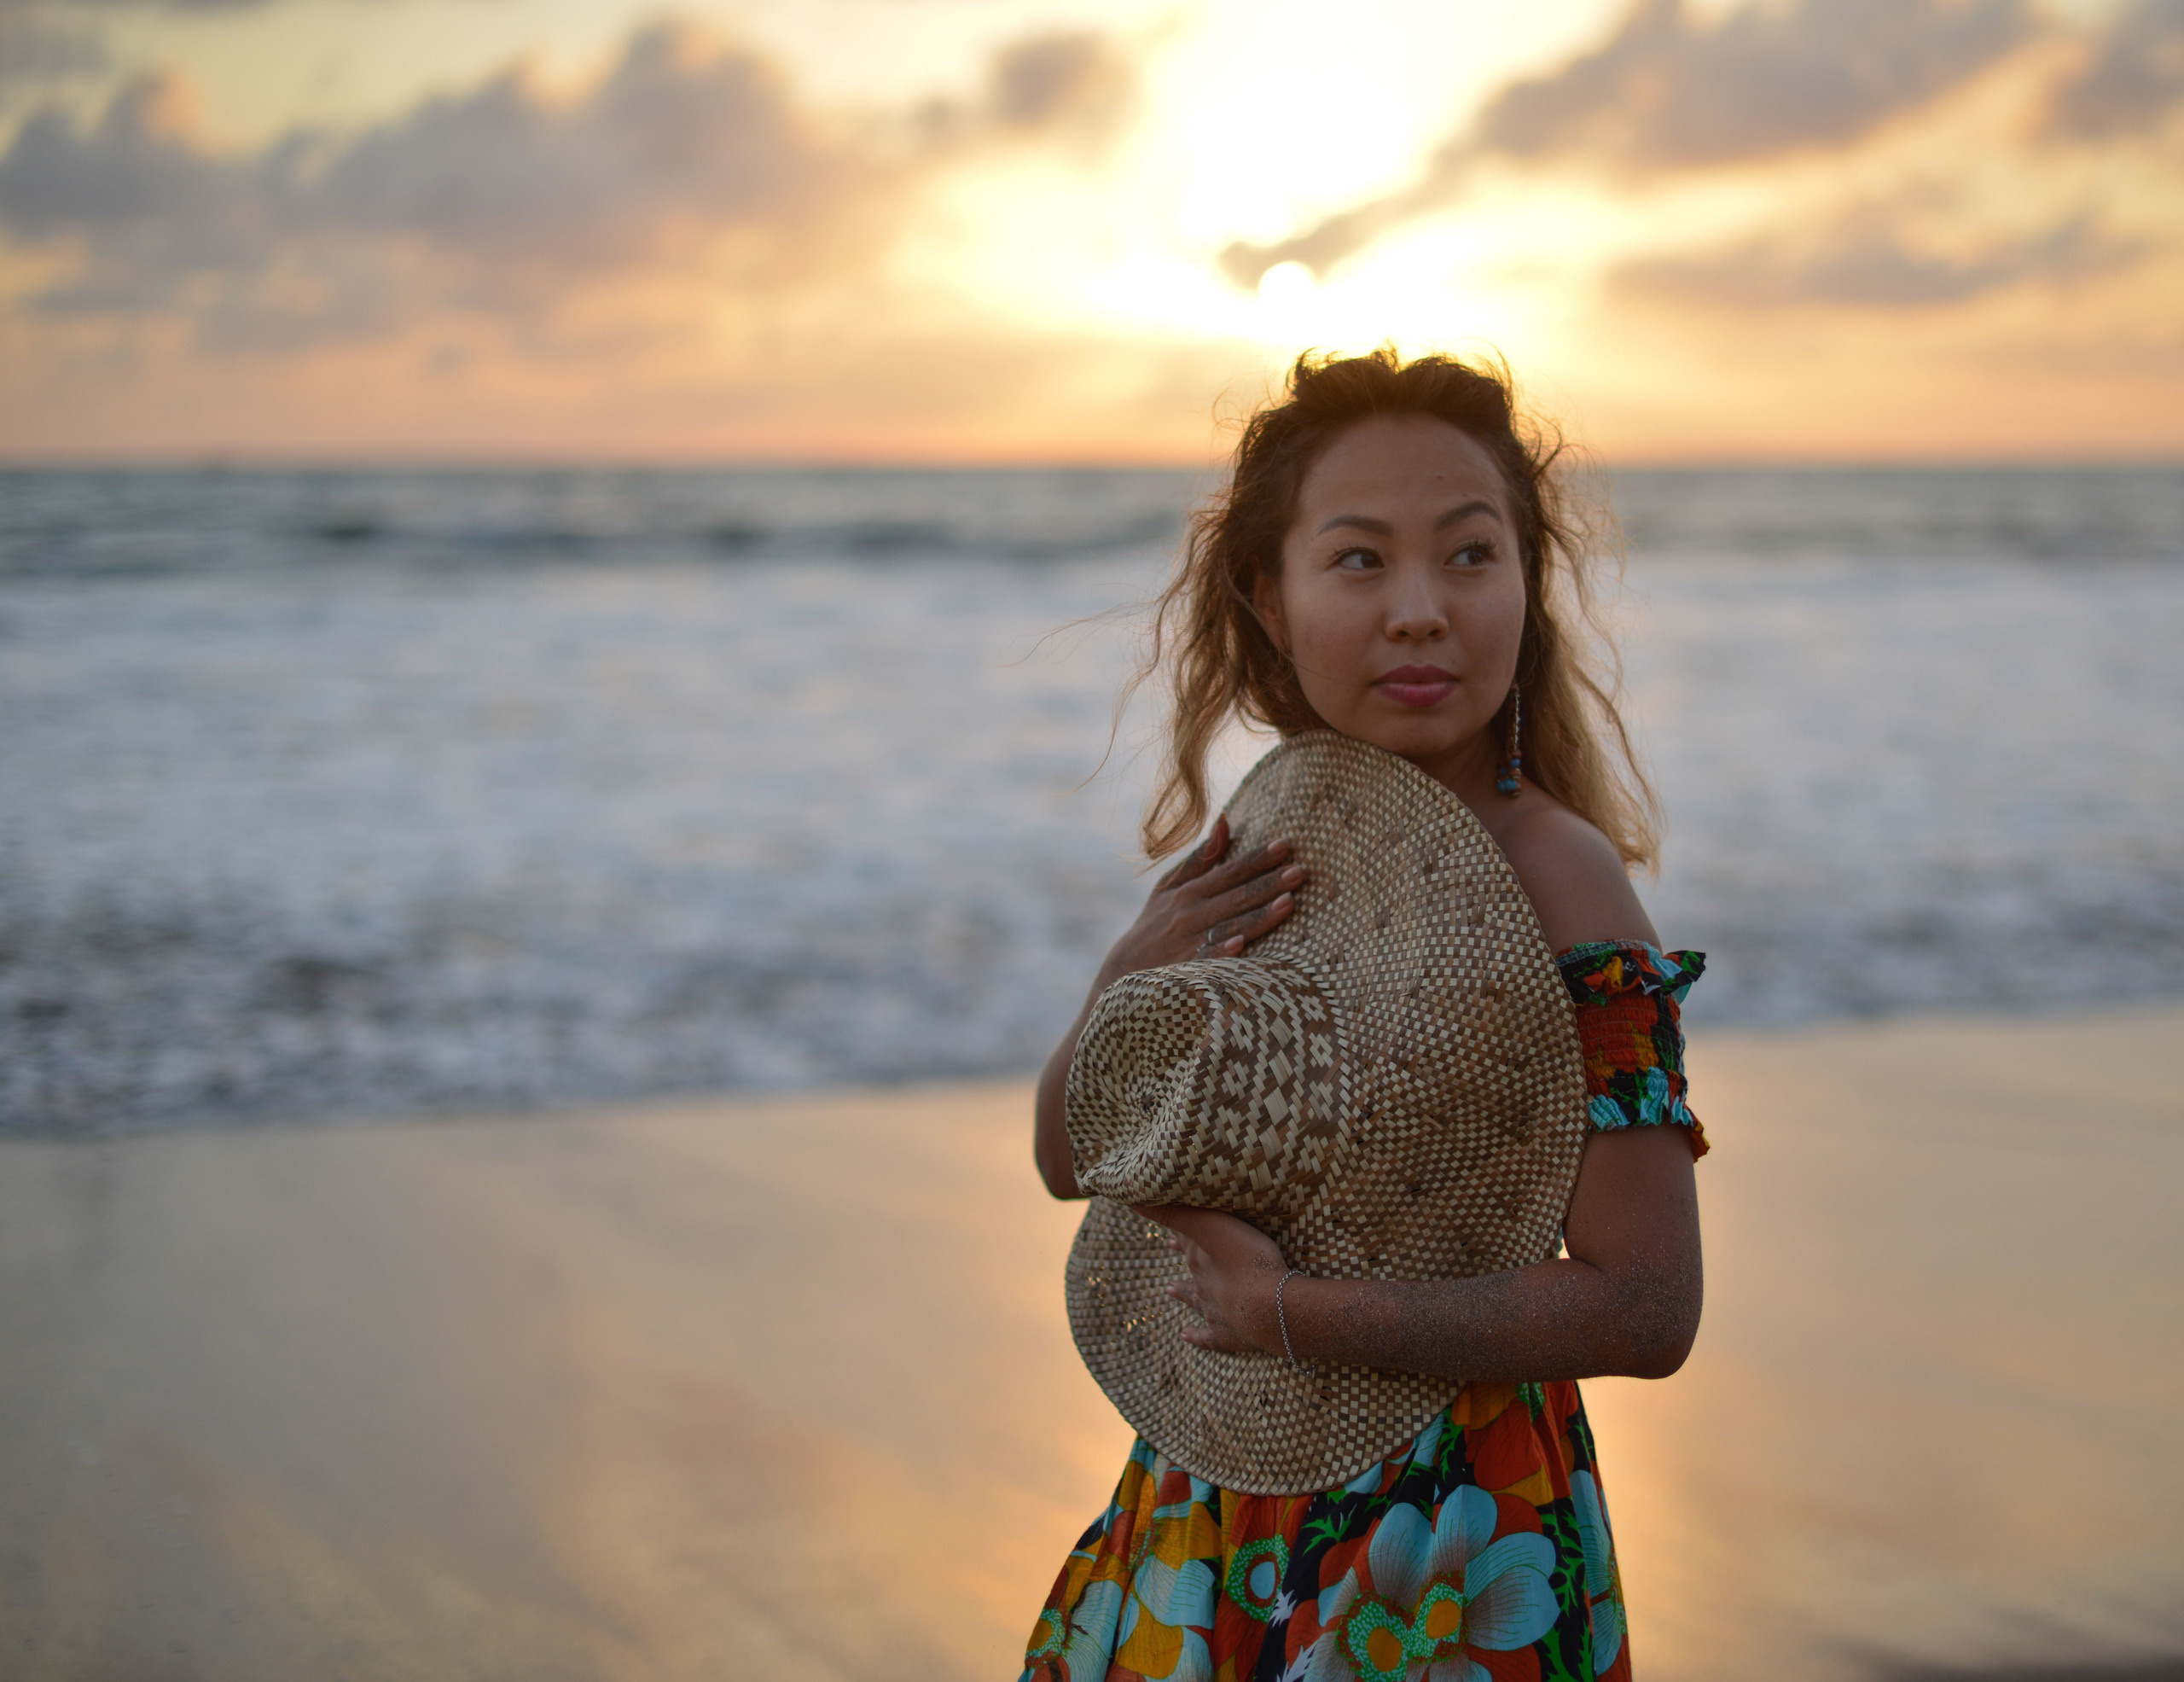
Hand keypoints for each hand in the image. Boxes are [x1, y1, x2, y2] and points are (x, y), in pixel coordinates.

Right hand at [1093, 815, 1303, 993]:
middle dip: (1268, 883)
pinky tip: (1240, 945)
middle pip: (1237, 896)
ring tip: (1288, 903)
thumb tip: (1225, 821)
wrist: (1121, 977)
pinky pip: (1206, 961)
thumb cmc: (1152, 928)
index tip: (1286, 844)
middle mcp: (1190, 914)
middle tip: (1300, 870)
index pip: (1230, 871)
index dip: (1258, 858)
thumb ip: (1200, 859)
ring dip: (1258, 916)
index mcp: (1189, 892)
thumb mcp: (1168, 889)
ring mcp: (1187, 943)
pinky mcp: (1184, 972)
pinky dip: (1220, 953)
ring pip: (1230, 926)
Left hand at [1136, 1204, 1288, 1354]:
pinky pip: (1208, 1337)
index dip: (1179, 1231)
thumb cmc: (1248, 1262)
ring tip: (1169, 1289)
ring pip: (1195, 1301)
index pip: (1186, 1240)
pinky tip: (1185, 1336)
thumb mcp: (1214, 1227)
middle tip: (1171, 1246)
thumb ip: (1177, 1214)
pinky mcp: (1229, 1336)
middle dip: (1184, 1254)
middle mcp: (1202, 1286)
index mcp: (1199, 1260)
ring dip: (1183, 1293)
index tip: (1171, 1223)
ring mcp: (1214, 1312)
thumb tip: (1134, 1200)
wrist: (1271, 1308)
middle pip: (1191, 1267)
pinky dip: (1196, 1336)